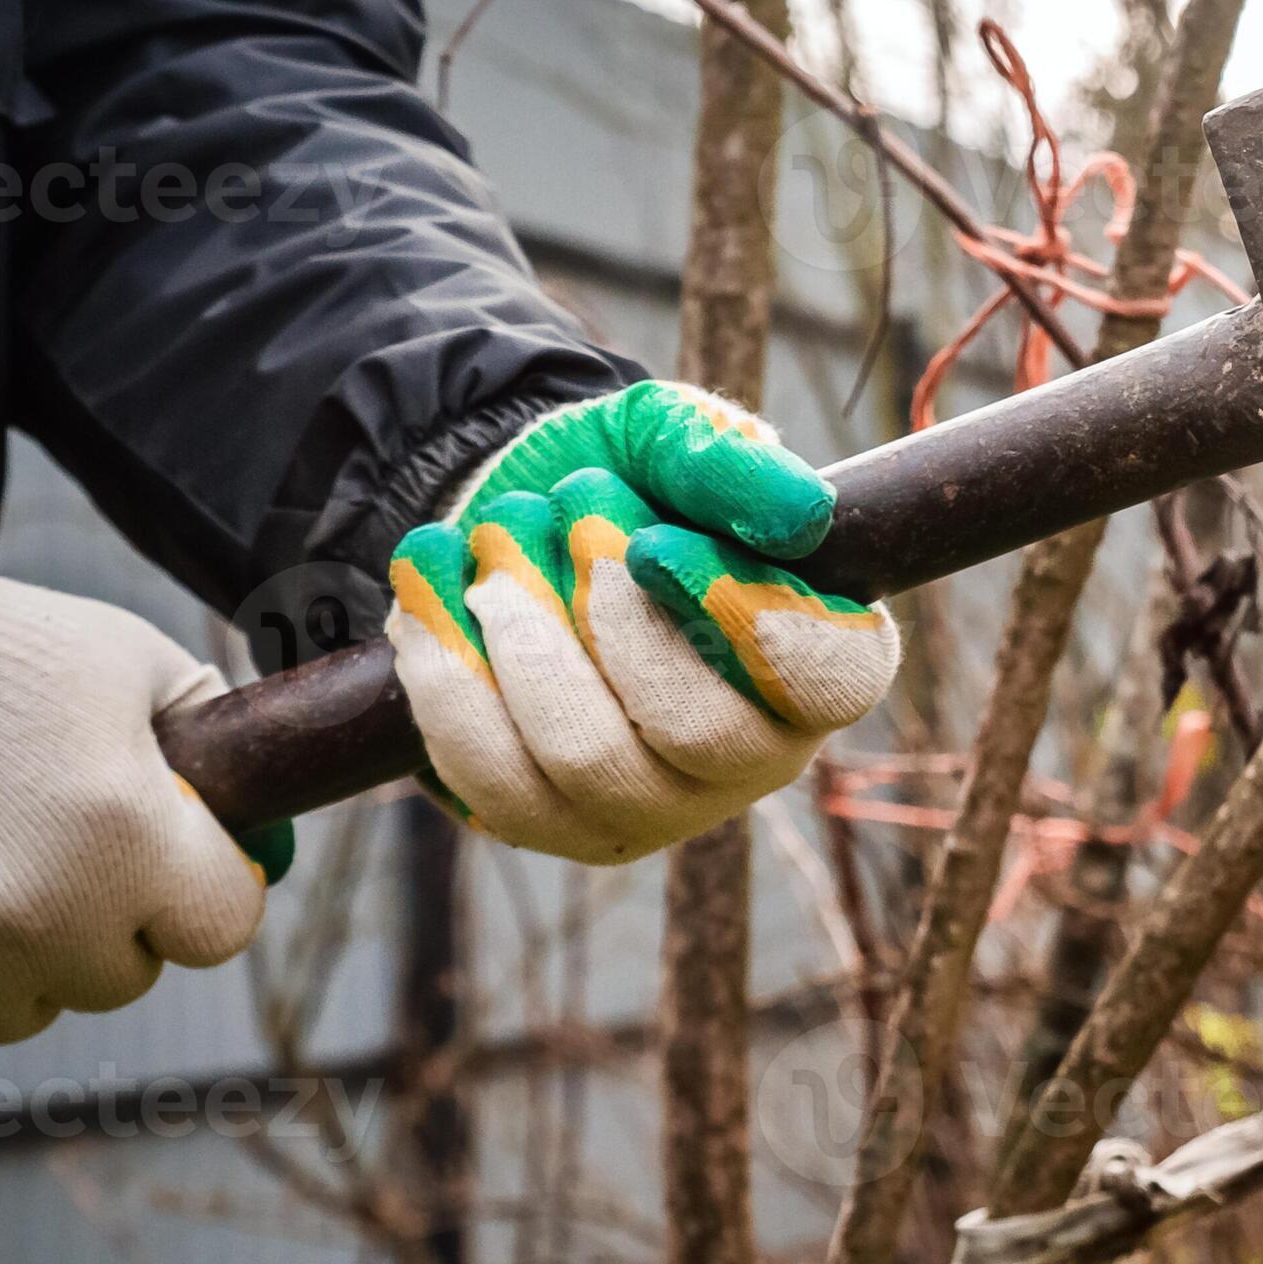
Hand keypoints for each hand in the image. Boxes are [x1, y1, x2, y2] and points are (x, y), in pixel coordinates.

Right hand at [0, 564, 288, 1051]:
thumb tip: (252, 791)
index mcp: (120, 839)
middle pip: (124, 976)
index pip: (223, 927)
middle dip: (110, 917)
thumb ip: (203, 725)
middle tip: (55, 839)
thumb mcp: (113, 655)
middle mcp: (39, 925)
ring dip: (18, 954)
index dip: (205, 884)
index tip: (178, 855)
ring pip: (26, 1009)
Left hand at [385, 380, 899, 863]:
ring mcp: (648, 809)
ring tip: (497, 535)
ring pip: (583, 759)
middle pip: (694, 730)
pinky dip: (448, 672)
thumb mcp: (672, 438)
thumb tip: (803, 519)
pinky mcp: (546, 826)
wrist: (505, 516)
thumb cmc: (620, 479)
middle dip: (604, 606)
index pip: (828, 679)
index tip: (655, 541)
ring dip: (520, 625)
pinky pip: (491, 778)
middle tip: (566, 504)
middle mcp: (749, 759)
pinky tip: (434, 592)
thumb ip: (732, 464)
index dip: (743, 616)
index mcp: (817, 665)